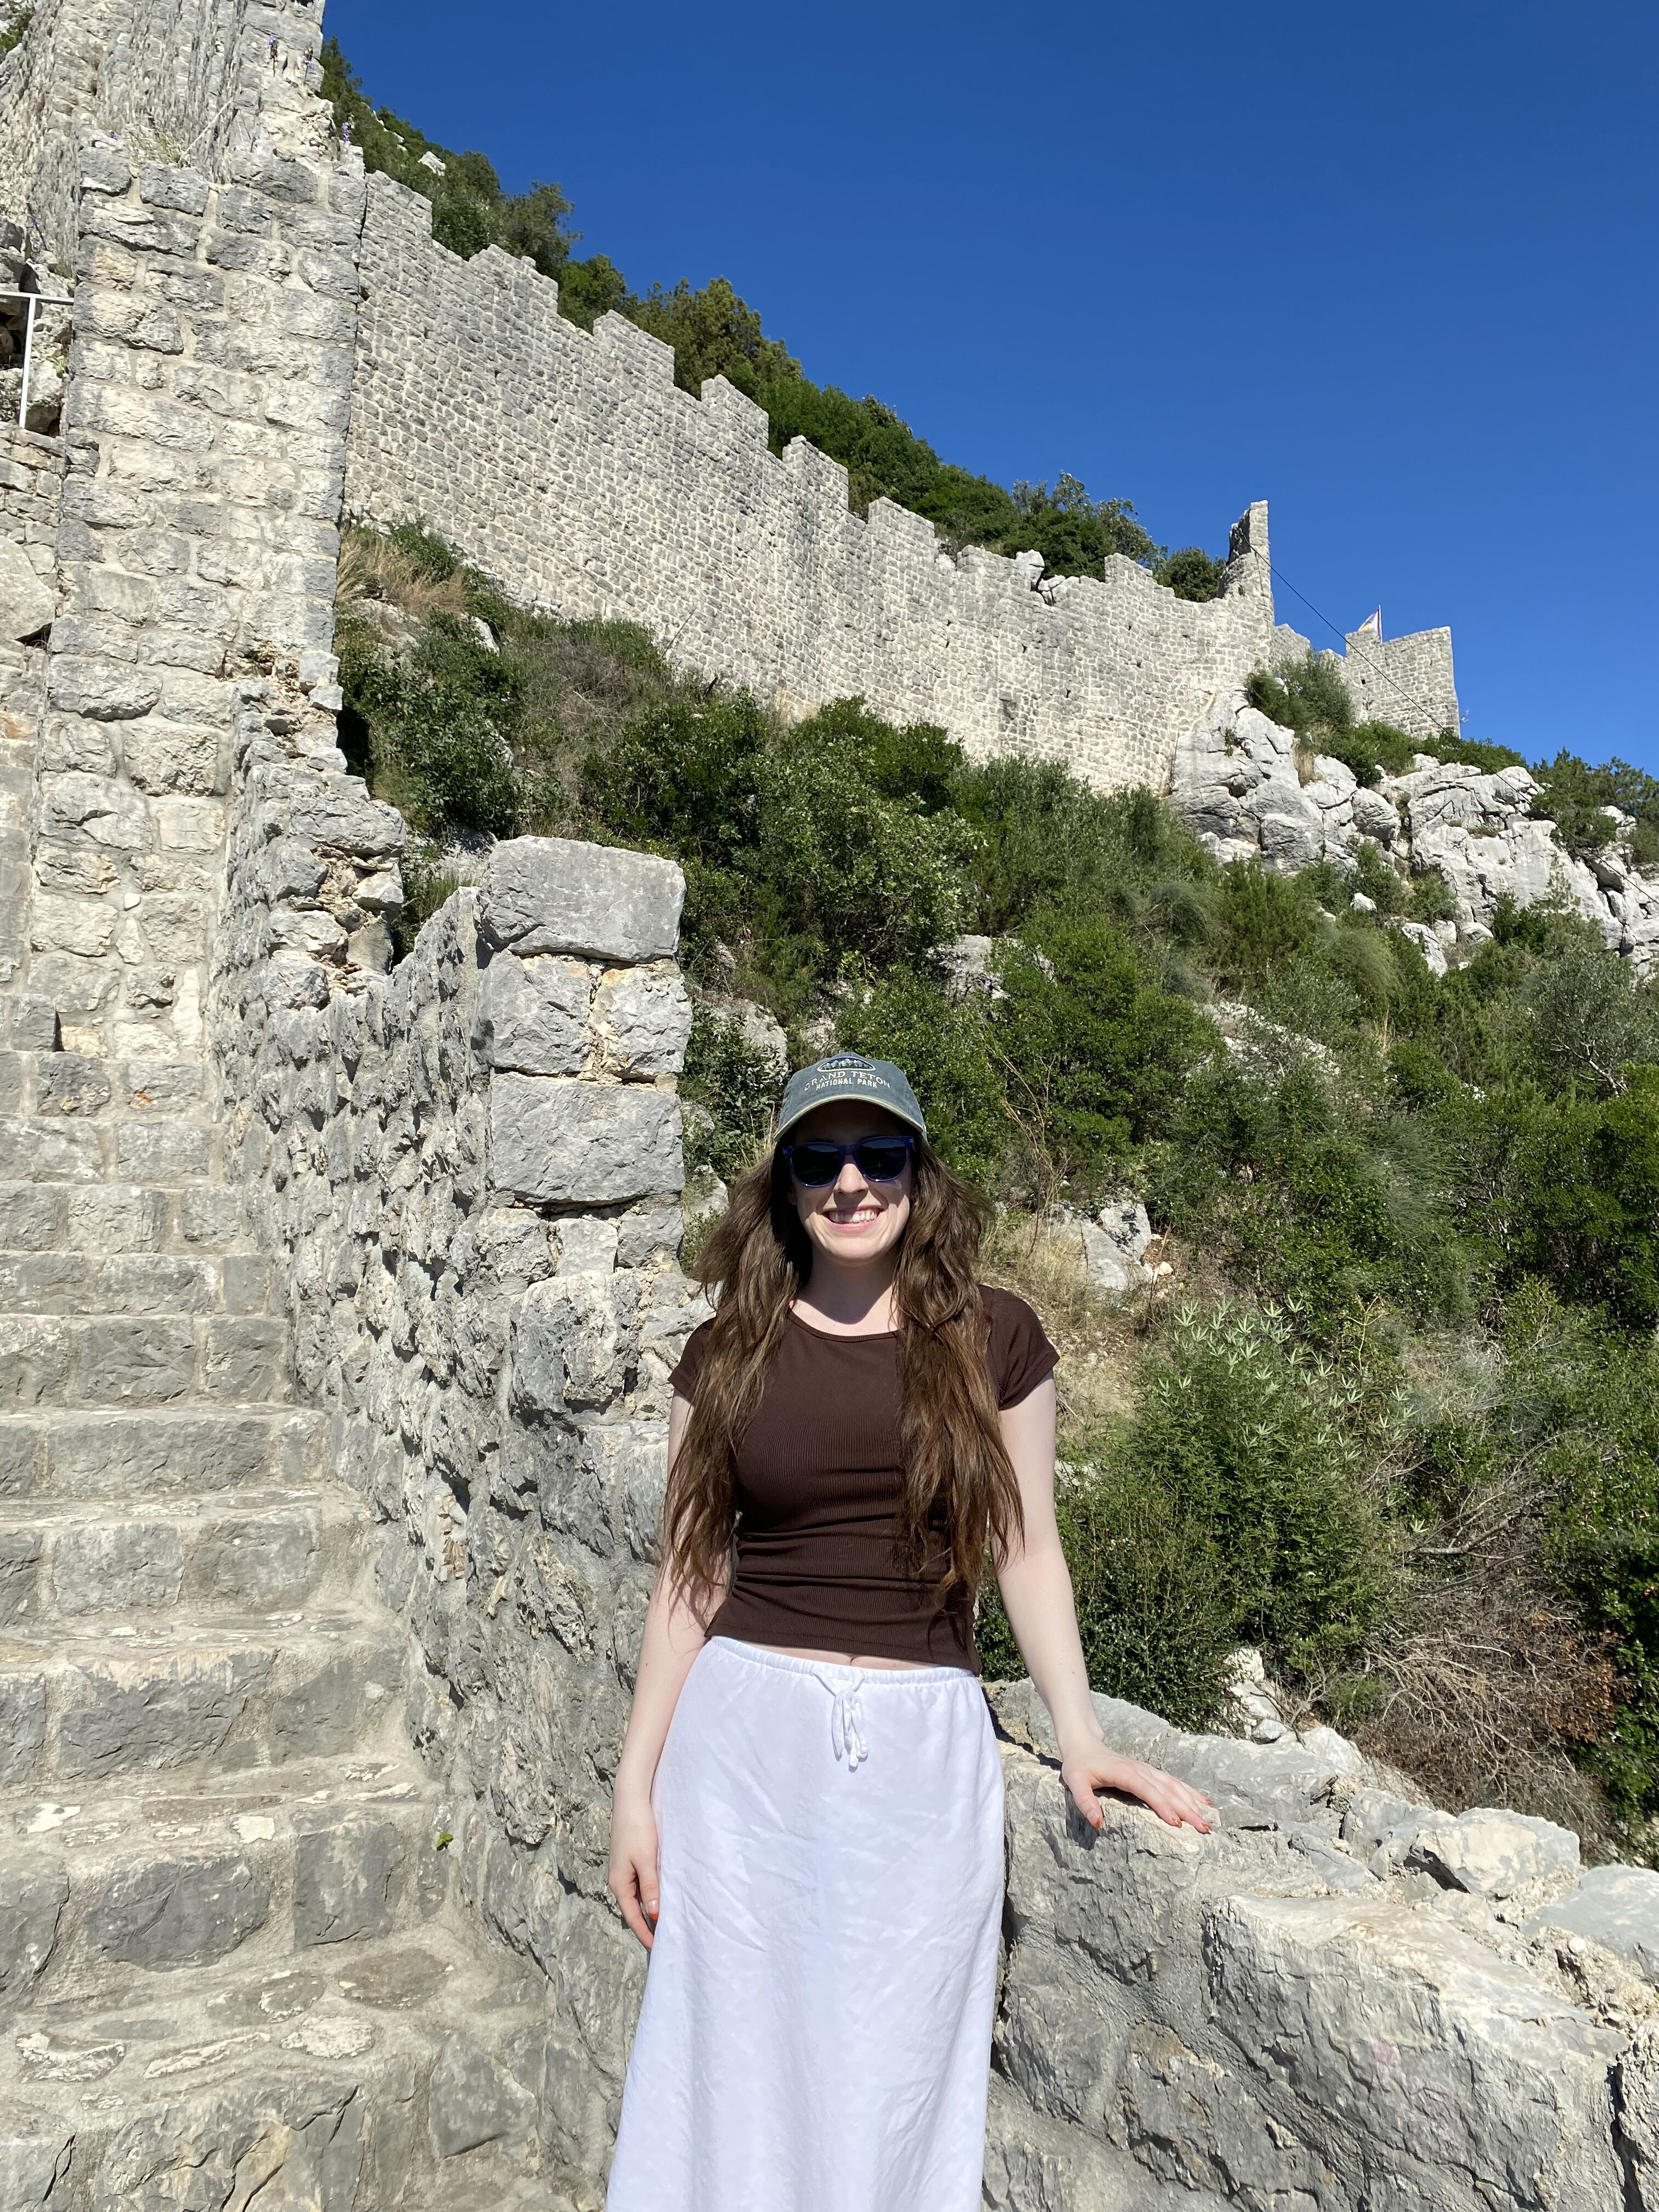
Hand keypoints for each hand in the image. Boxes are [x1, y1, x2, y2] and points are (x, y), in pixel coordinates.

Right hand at [608, 1778, 660, 1947]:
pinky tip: (660, 1898)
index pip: (632, 1917)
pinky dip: (649, 1896)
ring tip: (664, 1925)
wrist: (631, 1799)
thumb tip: (654, 1914)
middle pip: (633, 1910)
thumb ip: (650, 1887)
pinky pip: (640, 1886)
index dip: (645, 1934)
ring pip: (637, 1898)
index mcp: (619, 1883)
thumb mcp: (646, 1860)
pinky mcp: (631, 1861)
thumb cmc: (638, 1828)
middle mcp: (619, 1880)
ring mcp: (624, 1870)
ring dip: (648, 1911)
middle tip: (663, 1942)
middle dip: (646, 1926)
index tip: (657, 1949)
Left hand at [1060, 1743, 1213, 1833]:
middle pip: (1167, 1789)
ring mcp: (1147, 1770)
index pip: (1147, 1790)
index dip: (1162, 1806)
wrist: (1083, 1744)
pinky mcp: (1150, 1772)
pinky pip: (1174, 1782)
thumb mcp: (1073, 1782)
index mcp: (1124, 1772)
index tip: (1176, 1823)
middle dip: (1187, 1809)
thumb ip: (1084, 1801)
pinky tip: (1204, 1801)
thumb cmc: (1078, 1765)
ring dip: (1192, 1802)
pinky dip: (1190, 1791)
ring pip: (1174, 1785)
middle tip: (1204, 1828)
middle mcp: (1140, 1769)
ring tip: (1208, 1819)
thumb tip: (1098, 1823)